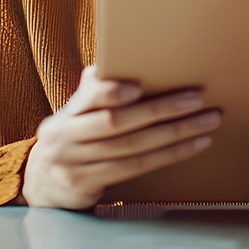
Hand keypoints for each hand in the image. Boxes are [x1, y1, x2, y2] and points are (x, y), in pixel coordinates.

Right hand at [22, 66, 220, 209]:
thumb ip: (92, 95)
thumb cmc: (71, 142)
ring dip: (176, 134)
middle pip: (117, 123)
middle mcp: (66, 138)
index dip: (111, 92)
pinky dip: (169, 155)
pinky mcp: (90, 185)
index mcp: (65, 114)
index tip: (140, 85)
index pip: (87, 98)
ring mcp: (76, 164)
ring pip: (134, 147)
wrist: (42, 185)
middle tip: (196, 98)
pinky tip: (193, 145)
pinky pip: (137, 168)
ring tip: (207, 121)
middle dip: (161, 109)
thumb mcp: (73, 117)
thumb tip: (115, 64)